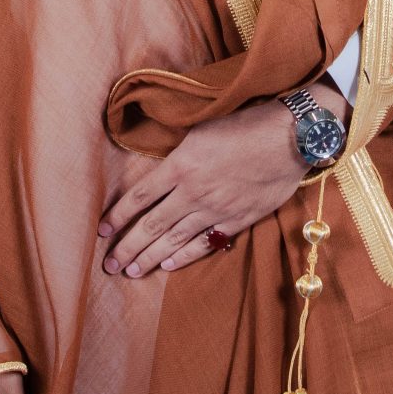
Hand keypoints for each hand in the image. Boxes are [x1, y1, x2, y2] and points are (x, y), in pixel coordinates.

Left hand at [99, 83, 347, 278]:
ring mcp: (215, 209)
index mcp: (180, 165)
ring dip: (149, 257)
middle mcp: (193, 191)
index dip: (117, 216)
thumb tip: (158, 169)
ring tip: (131, 271)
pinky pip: (205, 244)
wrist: (290, 137)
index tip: (101, 231)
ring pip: (174, 239)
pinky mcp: (237, 220)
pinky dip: (184, 256)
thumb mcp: (201, 128)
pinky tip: (168, 265)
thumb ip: (178, 153)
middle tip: (109, 265)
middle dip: (127, 247)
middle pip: (151, 225)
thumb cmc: (246, 123)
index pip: (138, 197)